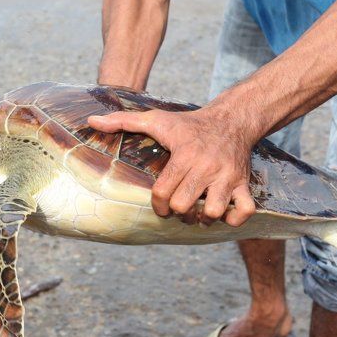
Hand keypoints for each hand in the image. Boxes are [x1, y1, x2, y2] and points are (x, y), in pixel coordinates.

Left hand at [88, 107, 258, 225]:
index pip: (164, 192)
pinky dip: (234, 218)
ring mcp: (227, 177)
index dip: (157, 204)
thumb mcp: (156, 118)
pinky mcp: (244, 183)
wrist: (231, 120)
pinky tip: (223, 213)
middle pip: (184, 206)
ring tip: (198, 210)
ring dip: (203, 218)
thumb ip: (123, 121)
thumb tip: (91, 122)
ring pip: (213, 212)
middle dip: (177, 211)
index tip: (159, 203)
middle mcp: (206, 167)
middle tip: (177, 206)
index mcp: (184, 155)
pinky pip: (244, 210)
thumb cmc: (188, 124)